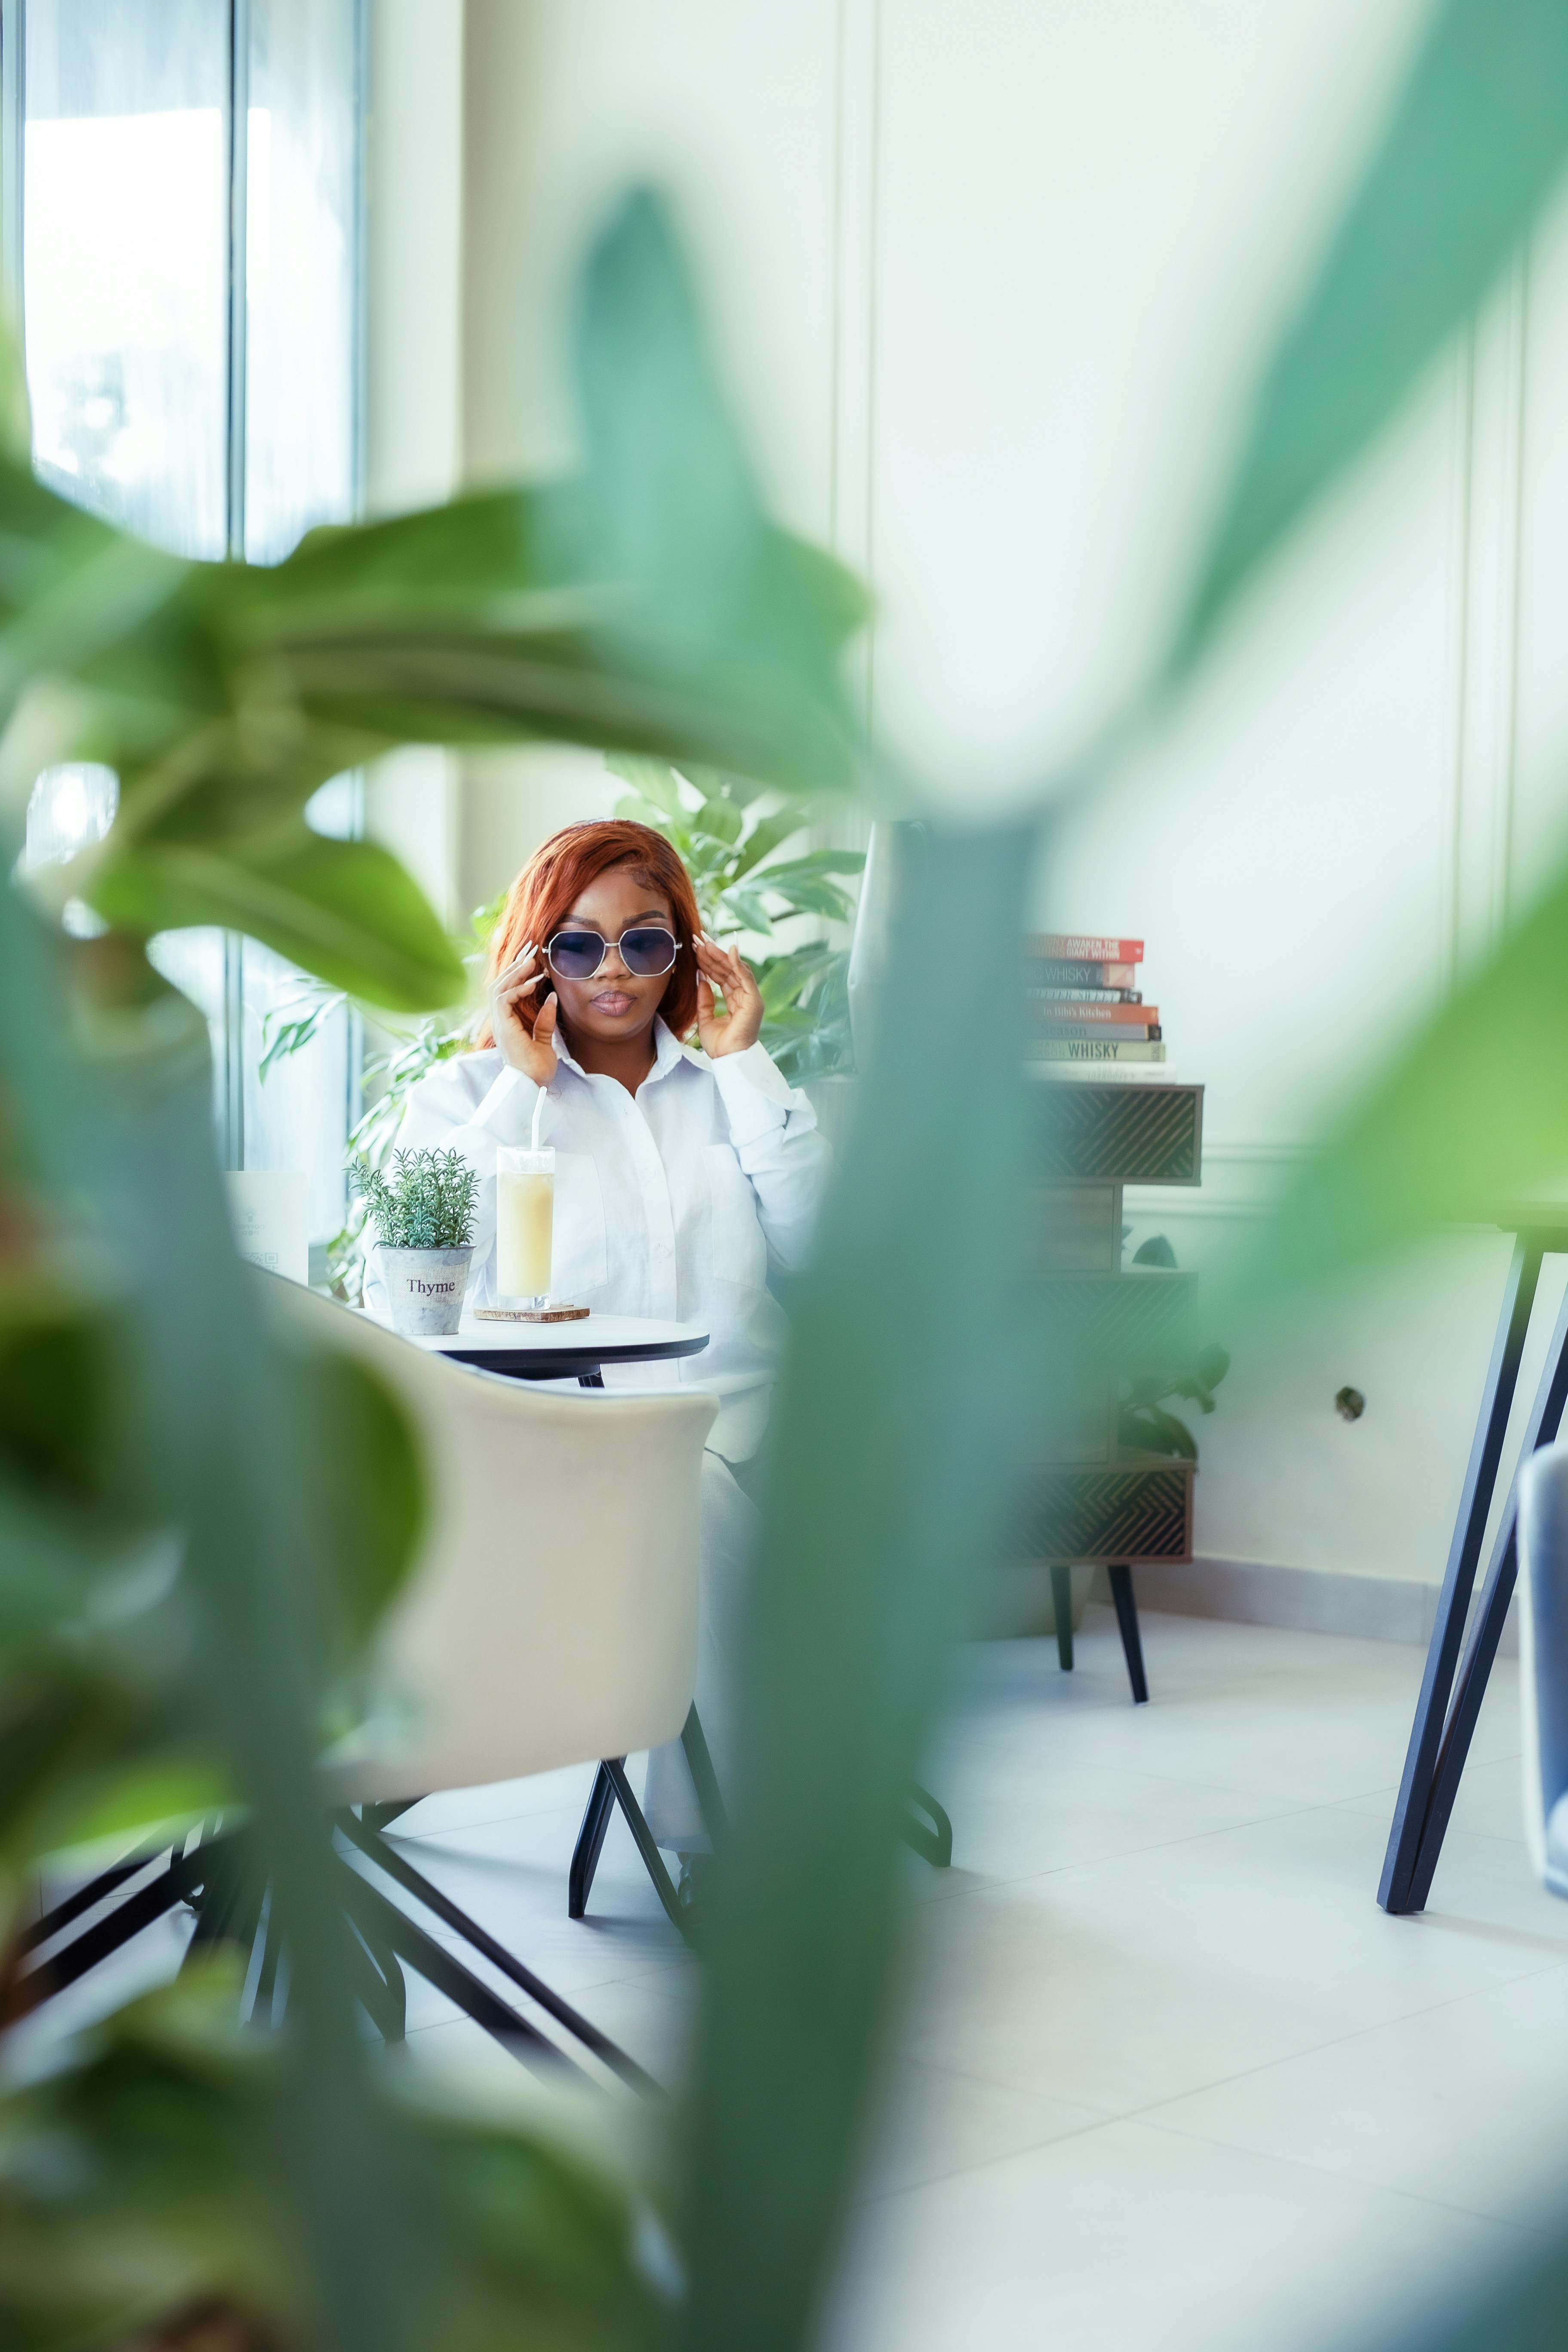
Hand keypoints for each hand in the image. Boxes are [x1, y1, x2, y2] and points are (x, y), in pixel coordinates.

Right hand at [487, 943, 559, 1086]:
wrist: (532, 1087)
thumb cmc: (536, 1070)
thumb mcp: (544, 1041)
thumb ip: (545, 1019)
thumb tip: (552, 996)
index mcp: (507, 1023)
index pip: (506, 990)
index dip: (518, 973)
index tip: (534, 961)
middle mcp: (499, 1021)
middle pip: (499, 984)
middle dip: (514, 965)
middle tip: (530, 949)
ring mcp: (499, 1023)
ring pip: (498, 987)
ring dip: (514, 972)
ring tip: (530, 959)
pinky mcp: (502, 1026)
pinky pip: (504, 999)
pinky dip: (517, 988)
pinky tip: (533, 981)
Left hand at [694, 934, 763, 1058]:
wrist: (727, 1060)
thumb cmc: (719, 1045)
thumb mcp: (705, 1017)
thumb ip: (704, 998)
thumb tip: (700, 977)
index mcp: (735, 1001)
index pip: (722, 976)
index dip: (709, 961)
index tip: (696, 948)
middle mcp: (744, 997)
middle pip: (728, 970)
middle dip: (713, 954)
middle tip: (698, 939)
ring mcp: (751, 998)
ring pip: (735, 970)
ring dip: (720, 955)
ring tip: (705, 943)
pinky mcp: (754, 1002)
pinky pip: (746, 978)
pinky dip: (738, 963)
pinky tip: (728, 951)